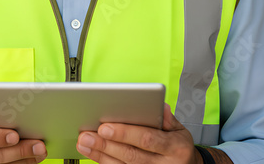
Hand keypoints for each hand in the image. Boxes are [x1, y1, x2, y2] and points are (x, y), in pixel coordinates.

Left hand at [76, 103, 199, 163]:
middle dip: (106, 145)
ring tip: (83, 143)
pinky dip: (105, 163)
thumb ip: (167, 118)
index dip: (125, 133)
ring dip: (100, 155)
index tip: (104, 127)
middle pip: (131, 155)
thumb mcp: (180, 130)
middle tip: (86, 135)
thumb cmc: (178, 146)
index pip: (148, 139)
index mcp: (176, 147)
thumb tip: (157, 105)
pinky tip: (93, 154)